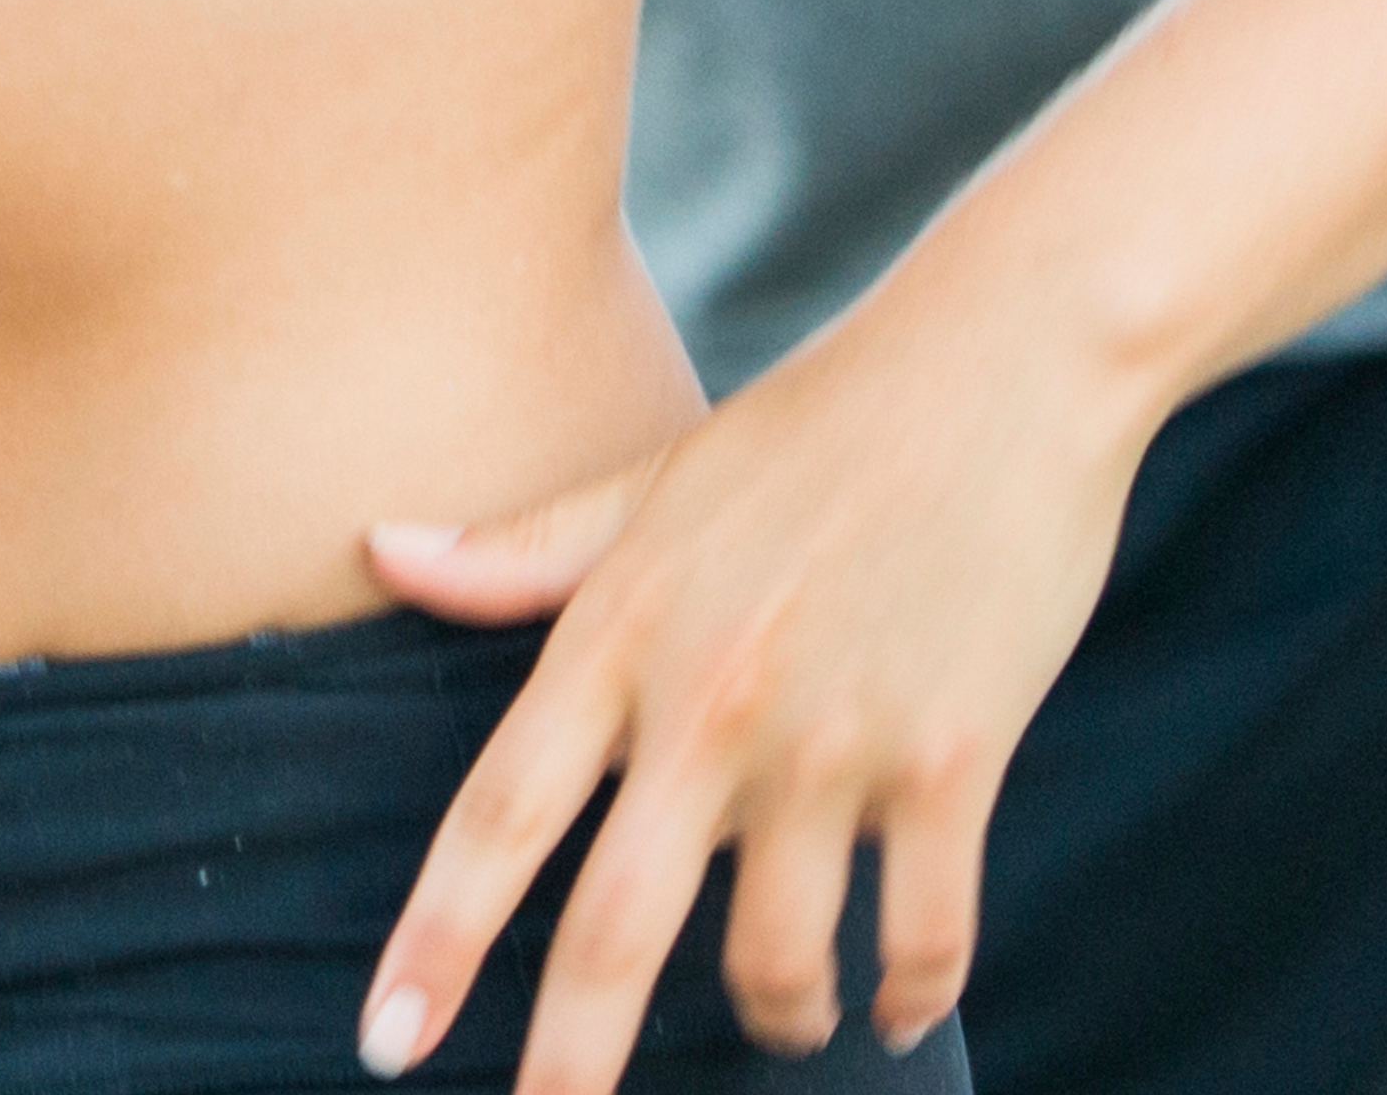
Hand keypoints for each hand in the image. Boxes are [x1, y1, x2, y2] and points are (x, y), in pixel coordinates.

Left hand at [359, 310, 1146, 1088]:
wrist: (1009, 361)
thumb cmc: (820, 422)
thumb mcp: (654, 478)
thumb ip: (520, 550)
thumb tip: (377, 549)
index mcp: (621, 635)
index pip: (499, 815)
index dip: (436, 940)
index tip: (385, 1045)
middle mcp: (710, 702)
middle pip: (613, 929)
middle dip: (569, 1064)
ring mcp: (833, 738)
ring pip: (775, 958)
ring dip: (780, 1017)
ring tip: (792, 1019)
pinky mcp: (955, 758)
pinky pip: (922, 934)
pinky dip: (911, 993)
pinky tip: (901, 1008)